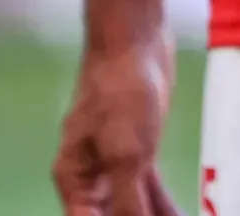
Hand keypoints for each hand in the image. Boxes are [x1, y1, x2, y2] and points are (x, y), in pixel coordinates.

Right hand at [53, 37, 181, 215]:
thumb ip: (128, 203)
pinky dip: (164, 208)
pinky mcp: (138, 154)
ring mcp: (115, 165)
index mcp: (75, 179)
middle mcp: (91, 178)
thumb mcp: (125, 155)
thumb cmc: (120, 95)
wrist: (133, 41)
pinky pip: (150, 192)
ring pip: (134, 209)